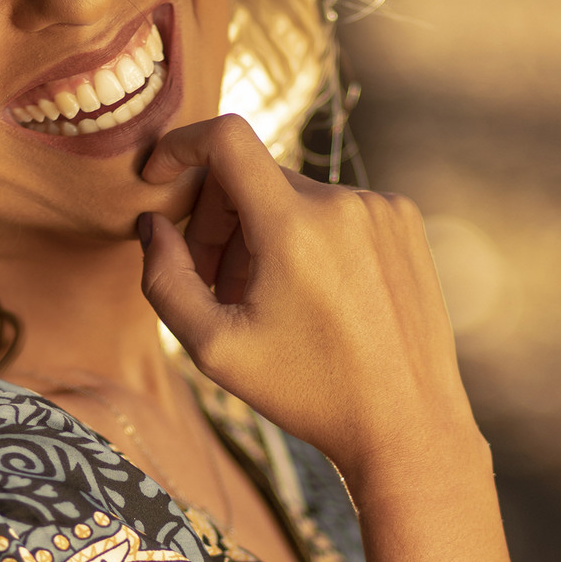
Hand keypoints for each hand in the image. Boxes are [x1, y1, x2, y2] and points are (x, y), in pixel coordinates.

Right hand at [138, 114, 479, 494]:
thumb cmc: (308, 391)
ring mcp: (382, 208)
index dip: (179, 146)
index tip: (159, 177)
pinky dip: (308, 237)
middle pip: (252, 177)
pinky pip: (335, 208)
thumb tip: (153, 224)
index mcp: (295, 226)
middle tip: (214, 284)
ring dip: (263, 233)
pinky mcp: (405, 222)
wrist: (406, 424)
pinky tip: (311, 296)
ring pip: (293, 195)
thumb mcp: (215, 348)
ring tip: (266, 300)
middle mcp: (344, 202)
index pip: (226, 137)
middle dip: (218, 221)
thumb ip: (165, 279)